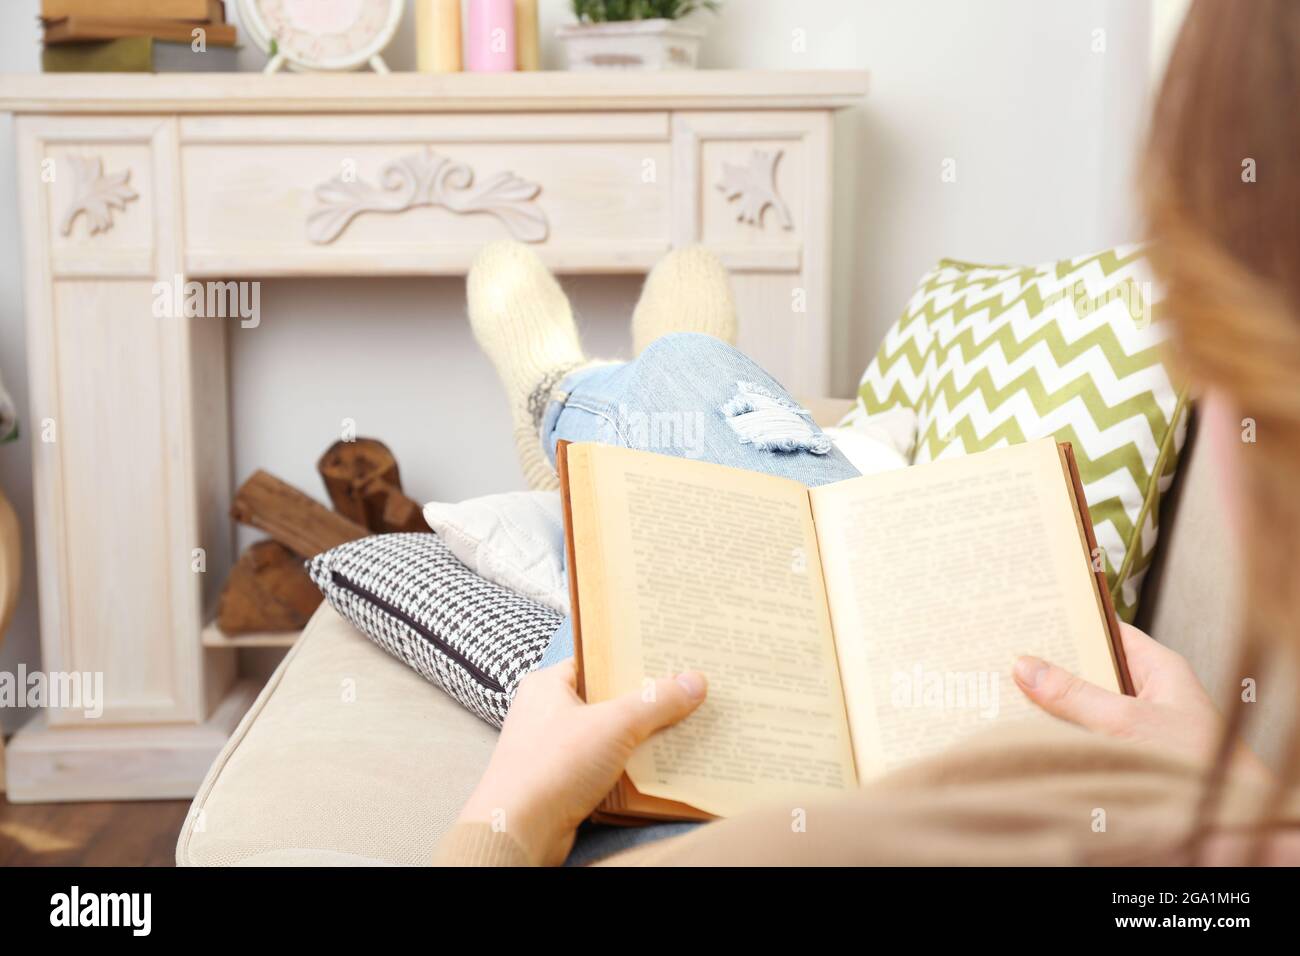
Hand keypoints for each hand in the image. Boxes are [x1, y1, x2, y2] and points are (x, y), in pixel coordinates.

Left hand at [457, 658, 706, 865]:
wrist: (518, 831)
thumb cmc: (553, 766)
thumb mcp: (615, 724)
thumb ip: (657, 702)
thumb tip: (696, 681)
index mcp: (548, 685)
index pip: (596, 660)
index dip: (632, 658)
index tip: (670, 658)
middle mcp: (547, 714)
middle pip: (607, 700)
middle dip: (645, 702)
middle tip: (686, 693)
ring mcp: (553, 750)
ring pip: (607, 737)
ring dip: (641, 739)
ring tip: (684, 729)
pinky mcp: (562, 783)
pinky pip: (604, 768)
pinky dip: (628, 769)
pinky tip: (661, 769)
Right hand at [1014, 623, 1257, 769]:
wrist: (1229, 817)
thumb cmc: (1196, 762)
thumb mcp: (1127, 722)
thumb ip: (1075, 695)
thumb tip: (1025, 666)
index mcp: (1158, 668)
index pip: (1108, 632)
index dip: (1072, 623)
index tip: (1031, 617)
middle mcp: (1148, 691)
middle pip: (1091, 669)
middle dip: (1053, 664)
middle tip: (1007, 653)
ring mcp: (1138, 724)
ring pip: (1086, 703)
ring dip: (1055, 701)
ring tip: (1008, 687)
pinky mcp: (1127, 753)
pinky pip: (1087, 733)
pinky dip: (1062, 730)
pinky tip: (1032, 729)